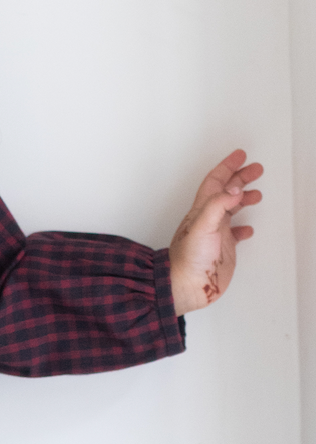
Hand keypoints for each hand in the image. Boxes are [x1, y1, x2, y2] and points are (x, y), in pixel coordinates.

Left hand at [168, 149, 262, 316]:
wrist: (186, 287)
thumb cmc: (188, 260)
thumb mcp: (202, 226)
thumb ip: (218, 204)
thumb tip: (235, 188)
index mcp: (201, 211)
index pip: (215, 182)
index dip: (227, 167)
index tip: (241, 155)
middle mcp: (208, 220)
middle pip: (226, 192)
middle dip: (240, 178)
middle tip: (256, 169)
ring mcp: (216, 235)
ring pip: (231, 210)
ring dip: (243, 199)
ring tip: (257, 195)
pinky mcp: (222, 250)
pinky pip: (235, 234)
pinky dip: (243, 227)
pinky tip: (248, 229)